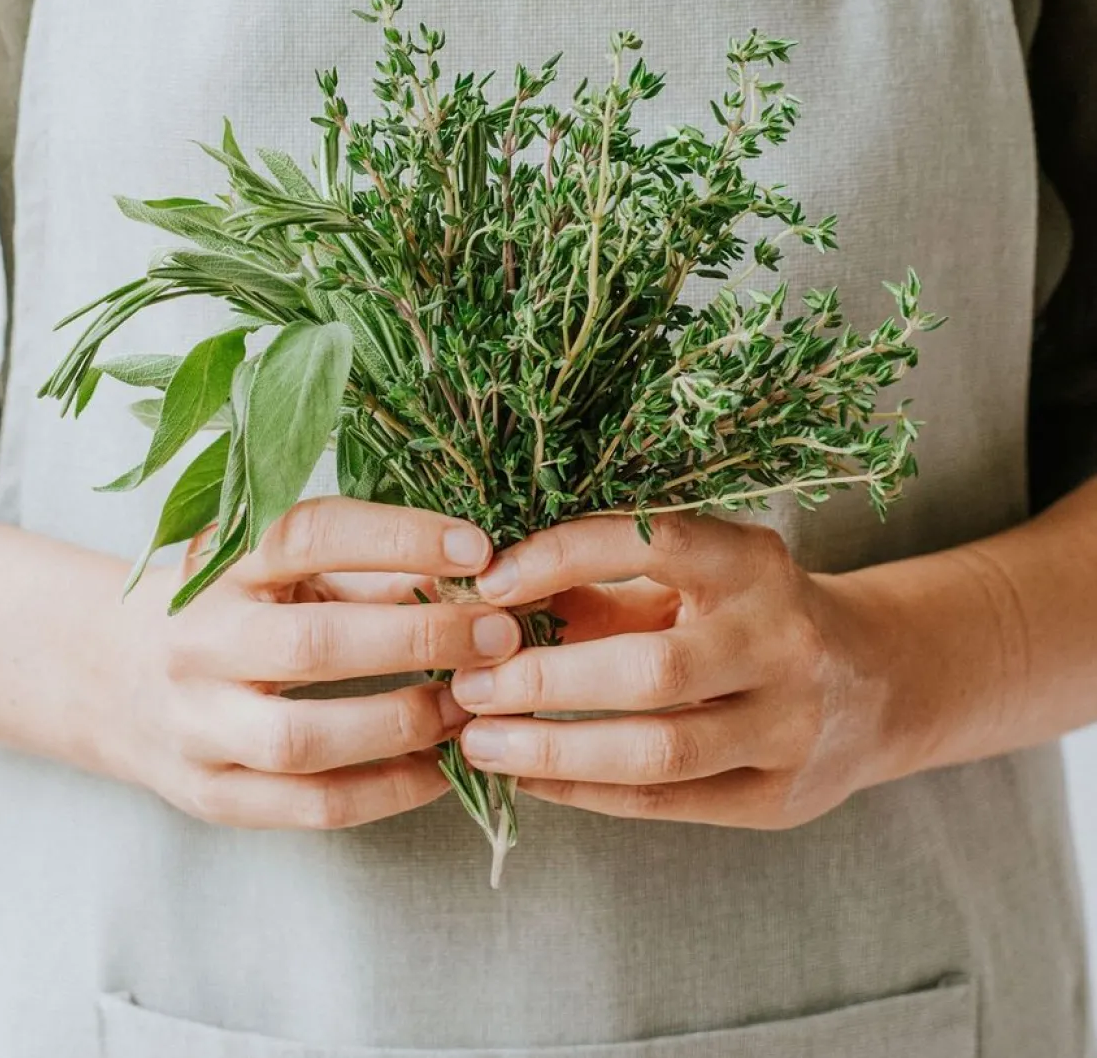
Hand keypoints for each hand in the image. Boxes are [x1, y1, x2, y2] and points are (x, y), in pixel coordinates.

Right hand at [108, 497, 522, 830]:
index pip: (308, 536)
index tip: (478, 547)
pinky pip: (311, 806)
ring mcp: (197, 725)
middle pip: (313, 645)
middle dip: (420, 639)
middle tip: (499, 635)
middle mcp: (200, 641)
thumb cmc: (230, 609)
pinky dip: (388, 791)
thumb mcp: (279, 571)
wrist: (111, 676)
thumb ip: (366, 573)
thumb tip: (475, 574)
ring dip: (405, 722)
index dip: (397, 538)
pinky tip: (442, 768)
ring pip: (306, 738)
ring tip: (471, 705)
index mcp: (222, 566)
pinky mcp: (211, 795)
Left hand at [449, 511, 890, 828]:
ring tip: (479, 741)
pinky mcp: (779, 799)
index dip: (563, 557)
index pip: (653, 544)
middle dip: (545, 680)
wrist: (879, 682)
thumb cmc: (749, 614)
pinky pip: (665, 803)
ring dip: (554, 751)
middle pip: (652, 670)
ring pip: (659, 751)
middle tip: (468, 682)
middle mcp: (782, 640)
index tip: (487, 580)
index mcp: (755, 563)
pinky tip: (530, 779)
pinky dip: (586, 792)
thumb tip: (479, 596)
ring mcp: (790, 726)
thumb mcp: (694, 579)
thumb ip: (599, 586)